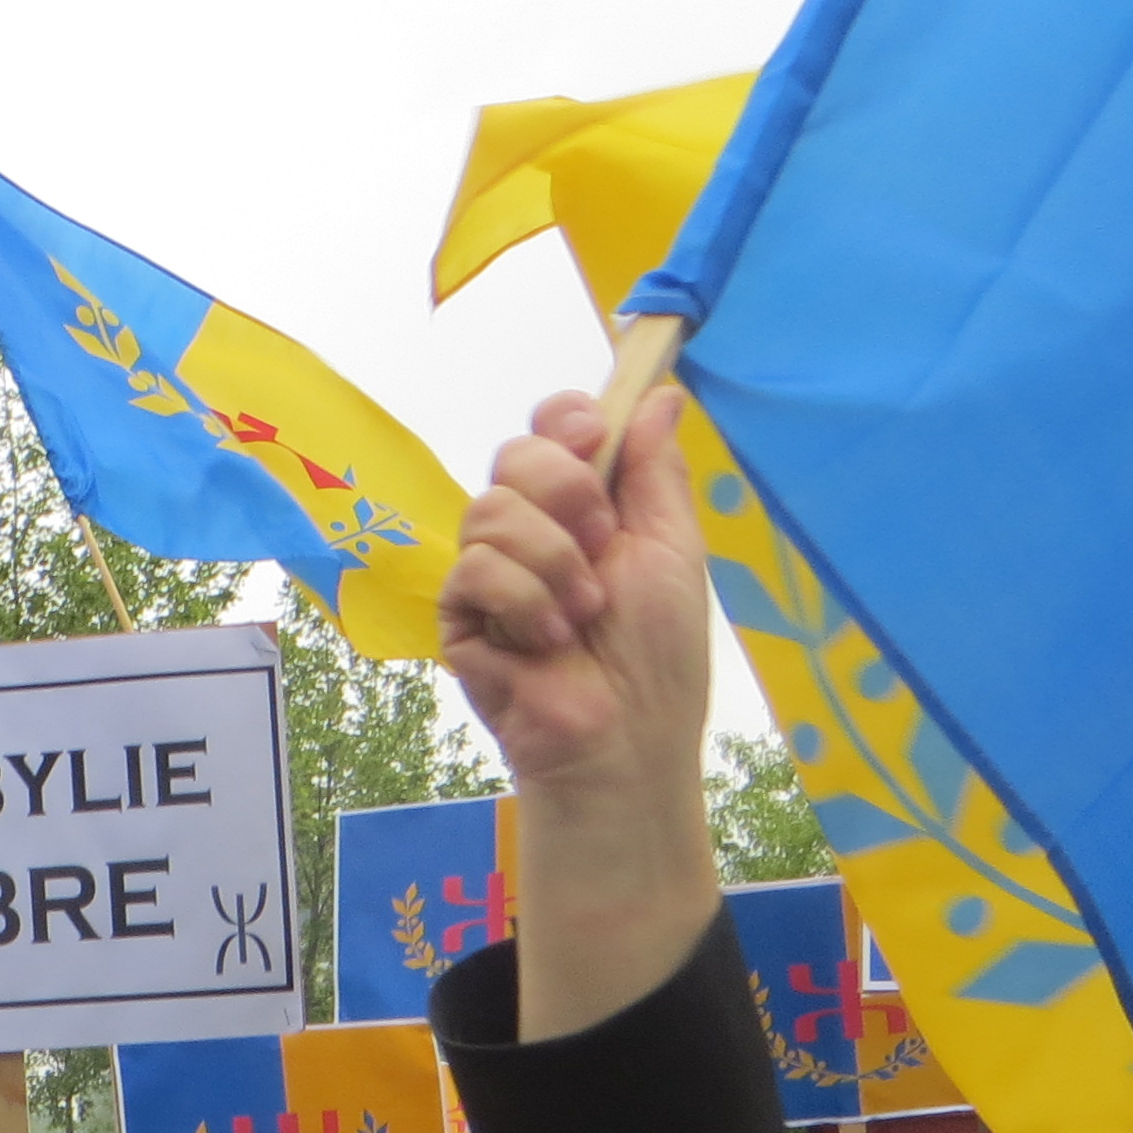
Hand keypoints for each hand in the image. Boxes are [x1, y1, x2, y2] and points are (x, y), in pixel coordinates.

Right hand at [440, 385, 724, 1040]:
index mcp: (584, 508)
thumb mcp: (671, 548)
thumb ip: (656, 471)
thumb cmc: (660, 657)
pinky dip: (523, 600)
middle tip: (599, 541)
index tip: (591, 436)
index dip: (563, 421)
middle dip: (563, 489)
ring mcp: (490, 574)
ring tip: (583, 614)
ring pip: (490, 510)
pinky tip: (548, 642)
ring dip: (551, 560)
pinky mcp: (460, 617)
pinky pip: (473, 569)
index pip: (550, 431)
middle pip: (513, 455)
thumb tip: (660, 393)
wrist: (626, 739)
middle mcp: (532, 532)